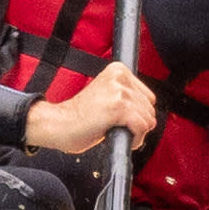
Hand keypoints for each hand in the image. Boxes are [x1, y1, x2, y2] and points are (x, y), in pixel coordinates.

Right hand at [18, 60, 159, 159]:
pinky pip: (141, 127)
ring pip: (148, 119)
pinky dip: (134, 139)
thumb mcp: (106, 95)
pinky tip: (117, 137)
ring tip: (114, 131)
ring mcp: (119, 91)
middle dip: (137, 123)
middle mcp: (119, 77)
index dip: (137, 113)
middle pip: (150, 108)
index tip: (119, 118)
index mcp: (118, 70)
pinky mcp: (119, 107)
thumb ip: (127, 96)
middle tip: (115, 127)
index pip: (148, 97)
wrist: (58, 124)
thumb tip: (150, 112)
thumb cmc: (80, 117)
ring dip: (135, 133)